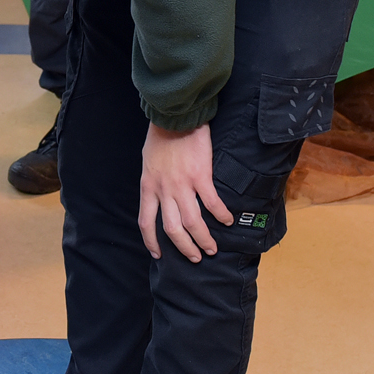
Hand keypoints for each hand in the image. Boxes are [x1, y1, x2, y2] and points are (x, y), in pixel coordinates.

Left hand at [137, 123, 227, 261]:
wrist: (174, 116)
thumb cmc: (161, 135)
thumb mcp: (148, 162)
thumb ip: (154, 181)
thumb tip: (160, 194)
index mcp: (148, 187)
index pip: (146, 222)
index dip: (151, 242)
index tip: (157, 255)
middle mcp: (163, 190)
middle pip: (172, 229)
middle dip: (184, 248)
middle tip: (195, 257)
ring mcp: (182, 185)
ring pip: (192, 223)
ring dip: (203, 239)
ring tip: (211, 249)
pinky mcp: (200, 176)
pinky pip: (212, 203)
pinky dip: (220, 215)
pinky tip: (227, 221)